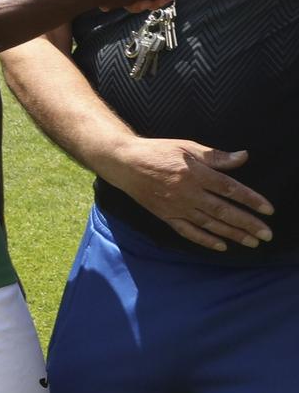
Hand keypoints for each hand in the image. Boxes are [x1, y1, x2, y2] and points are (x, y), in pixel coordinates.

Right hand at [100, 138, 274, 251]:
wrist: (124, 163)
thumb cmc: (157, 151)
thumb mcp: (187, 147)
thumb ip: (215, 156)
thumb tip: (243, 157)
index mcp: (195, 173)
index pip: (229, 189)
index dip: (251, 200)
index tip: (268, 210)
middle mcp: (188, 192)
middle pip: (223, 210)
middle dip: (247, 223)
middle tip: (266, 234)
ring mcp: (176, 206)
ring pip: (209, 223)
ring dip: (232, 234)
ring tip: (252, 242)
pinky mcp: (166, 215)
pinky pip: (187, 231)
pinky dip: (205, 240)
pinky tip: (221, 246)